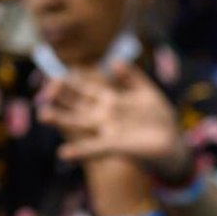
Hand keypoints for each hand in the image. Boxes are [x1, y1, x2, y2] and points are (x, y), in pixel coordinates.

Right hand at [41, 61, 193, 179]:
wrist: (174, 142)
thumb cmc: (159, 118)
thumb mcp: (147, 93)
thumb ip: (132, 77)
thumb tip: (114, 61)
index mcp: (111, 99)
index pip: (85, 87)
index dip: (71, 80)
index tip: (55, 74)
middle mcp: (104, 114)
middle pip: (77, 103)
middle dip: (60, 96)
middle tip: (43, 90)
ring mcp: (108, 130)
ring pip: (80, 122)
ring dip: (62, 119)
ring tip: (43, 115)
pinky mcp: (116, 146)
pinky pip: (94, 148)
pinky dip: (80, 151)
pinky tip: (63, 154)